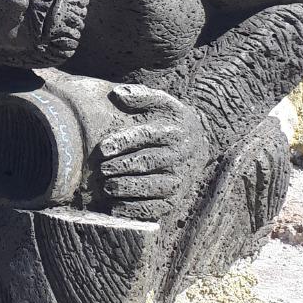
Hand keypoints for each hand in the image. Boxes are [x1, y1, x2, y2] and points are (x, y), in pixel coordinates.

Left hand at [91, 85, 207, 223]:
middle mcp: (178, 156)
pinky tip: (116, 207)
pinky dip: (136, 209)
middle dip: (122, 167)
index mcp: (173, 131)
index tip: (103, 148)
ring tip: (108, 187)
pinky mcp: (175, 199)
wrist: (200, 143)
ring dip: (128, 188)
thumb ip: (141, 95)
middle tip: (101, 170)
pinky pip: (156, 208)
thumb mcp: (163, 101)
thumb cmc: (171, 120)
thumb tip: (117, 94)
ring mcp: (178, 179)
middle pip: (147, 163)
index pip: (146, 136)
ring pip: (152, 187)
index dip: (123, 142)